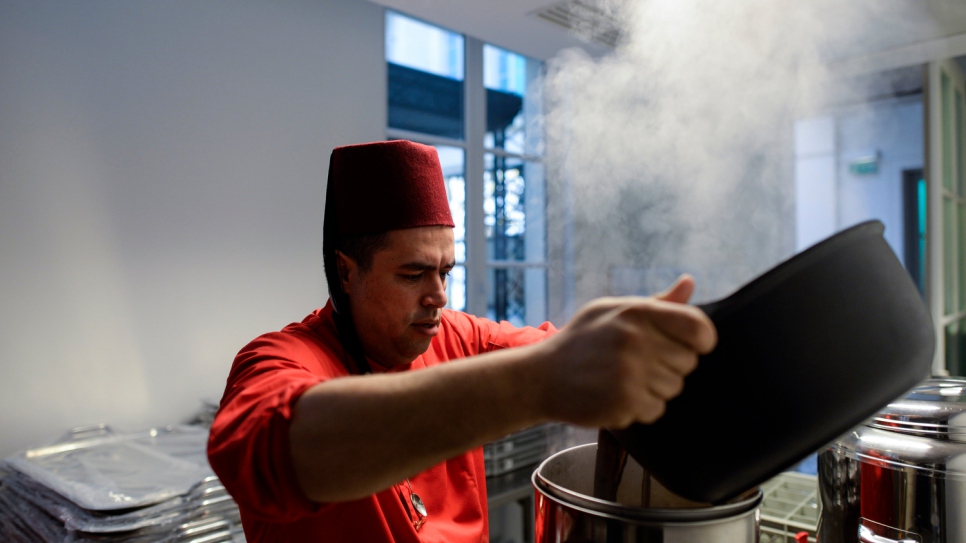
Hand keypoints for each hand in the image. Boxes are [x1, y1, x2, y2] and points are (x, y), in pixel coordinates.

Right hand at [535, 275, 716, 427]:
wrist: (541, 377)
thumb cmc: (581, 340)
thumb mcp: (612, 310)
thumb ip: (657, 303)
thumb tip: (690, 283)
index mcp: (636, 312)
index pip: (698, 328)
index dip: (700, 340)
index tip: (687, 345)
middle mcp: (635, 339)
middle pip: (689, 362)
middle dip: (670, 365)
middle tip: (638, 363)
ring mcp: (630, 372)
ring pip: (674, 388)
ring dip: (655, 388)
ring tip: (623, 379)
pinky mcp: (624, 401)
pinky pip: (656, 409)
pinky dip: (641, 408)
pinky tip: (617, 395)